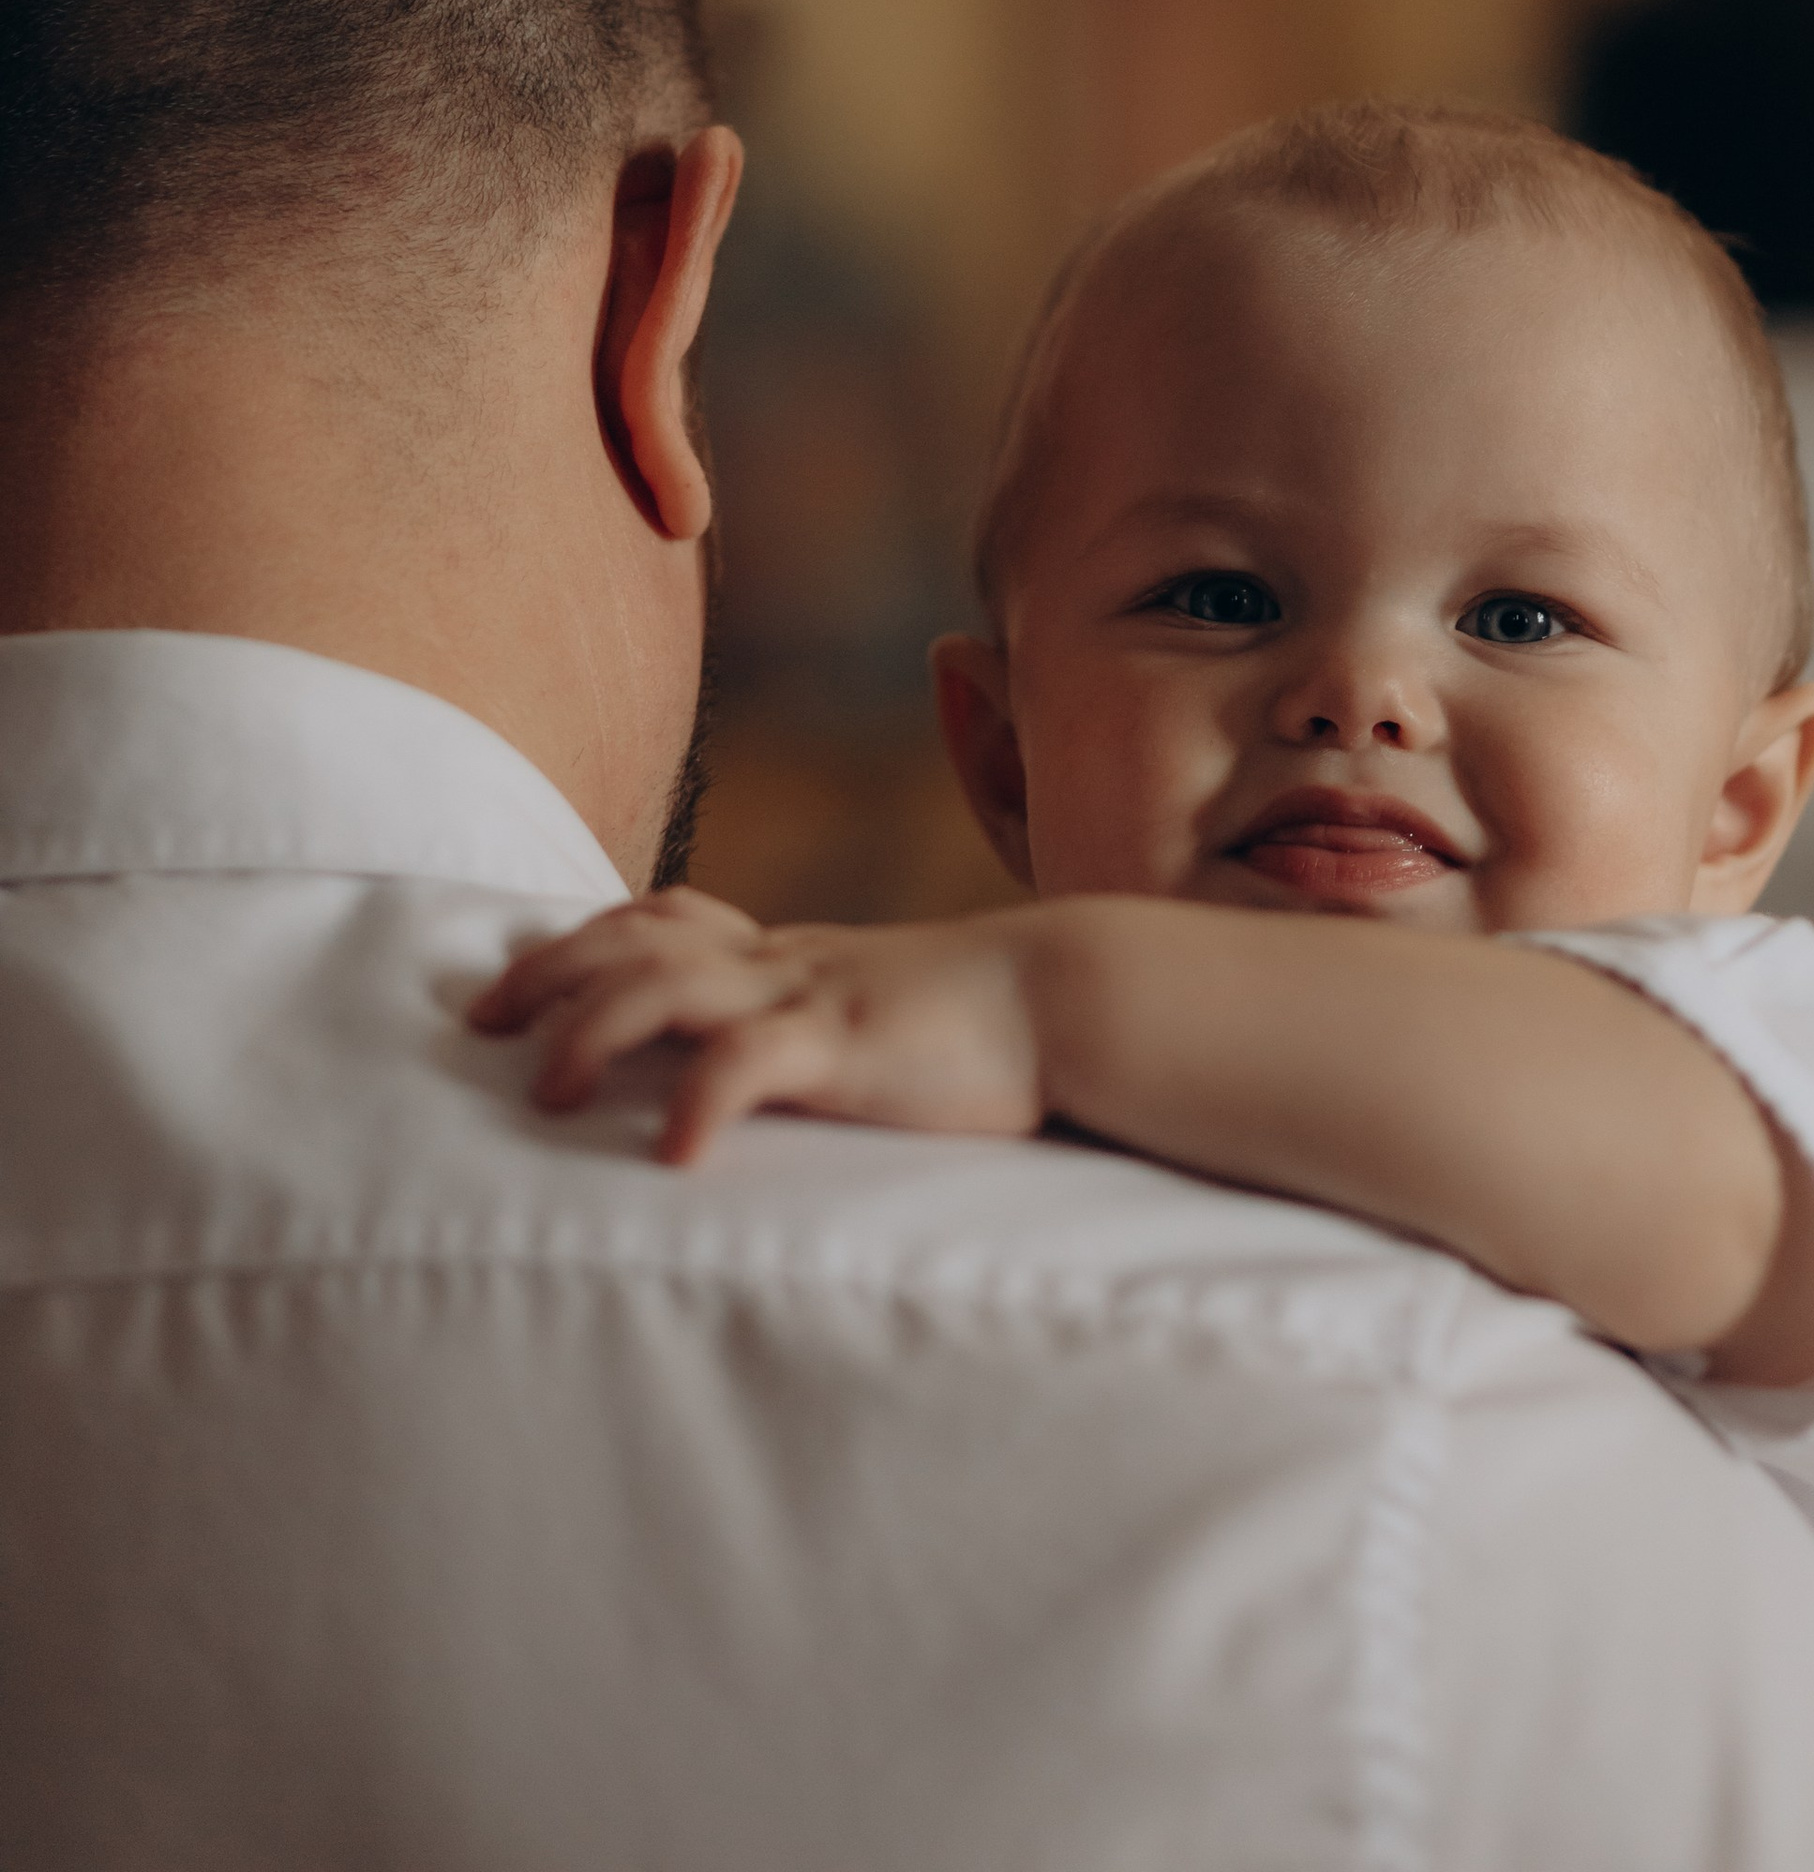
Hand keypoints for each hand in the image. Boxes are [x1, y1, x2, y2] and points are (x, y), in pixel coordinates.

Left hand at [467, 890, 1048, 1163]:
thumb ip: (809, 1026)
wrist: (1073, 999)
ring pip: (670, 984)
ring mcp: (810, 995)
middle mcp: (781, 960)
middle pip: (637, 936)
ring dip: (597, 1029)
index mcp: (785, 953)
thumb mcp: (871, 1009)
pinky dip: (703, 1101)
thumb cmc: (979, 1024)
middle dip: (550, 971)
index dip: (579, 939)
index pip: (661, 916)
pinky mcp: (846, 1044)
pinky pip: (755, 1064)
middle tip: (481, 1021)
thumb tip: (750, 1071)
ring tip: (551, 1090)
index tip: (507, 983)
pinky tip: (676, 1156)